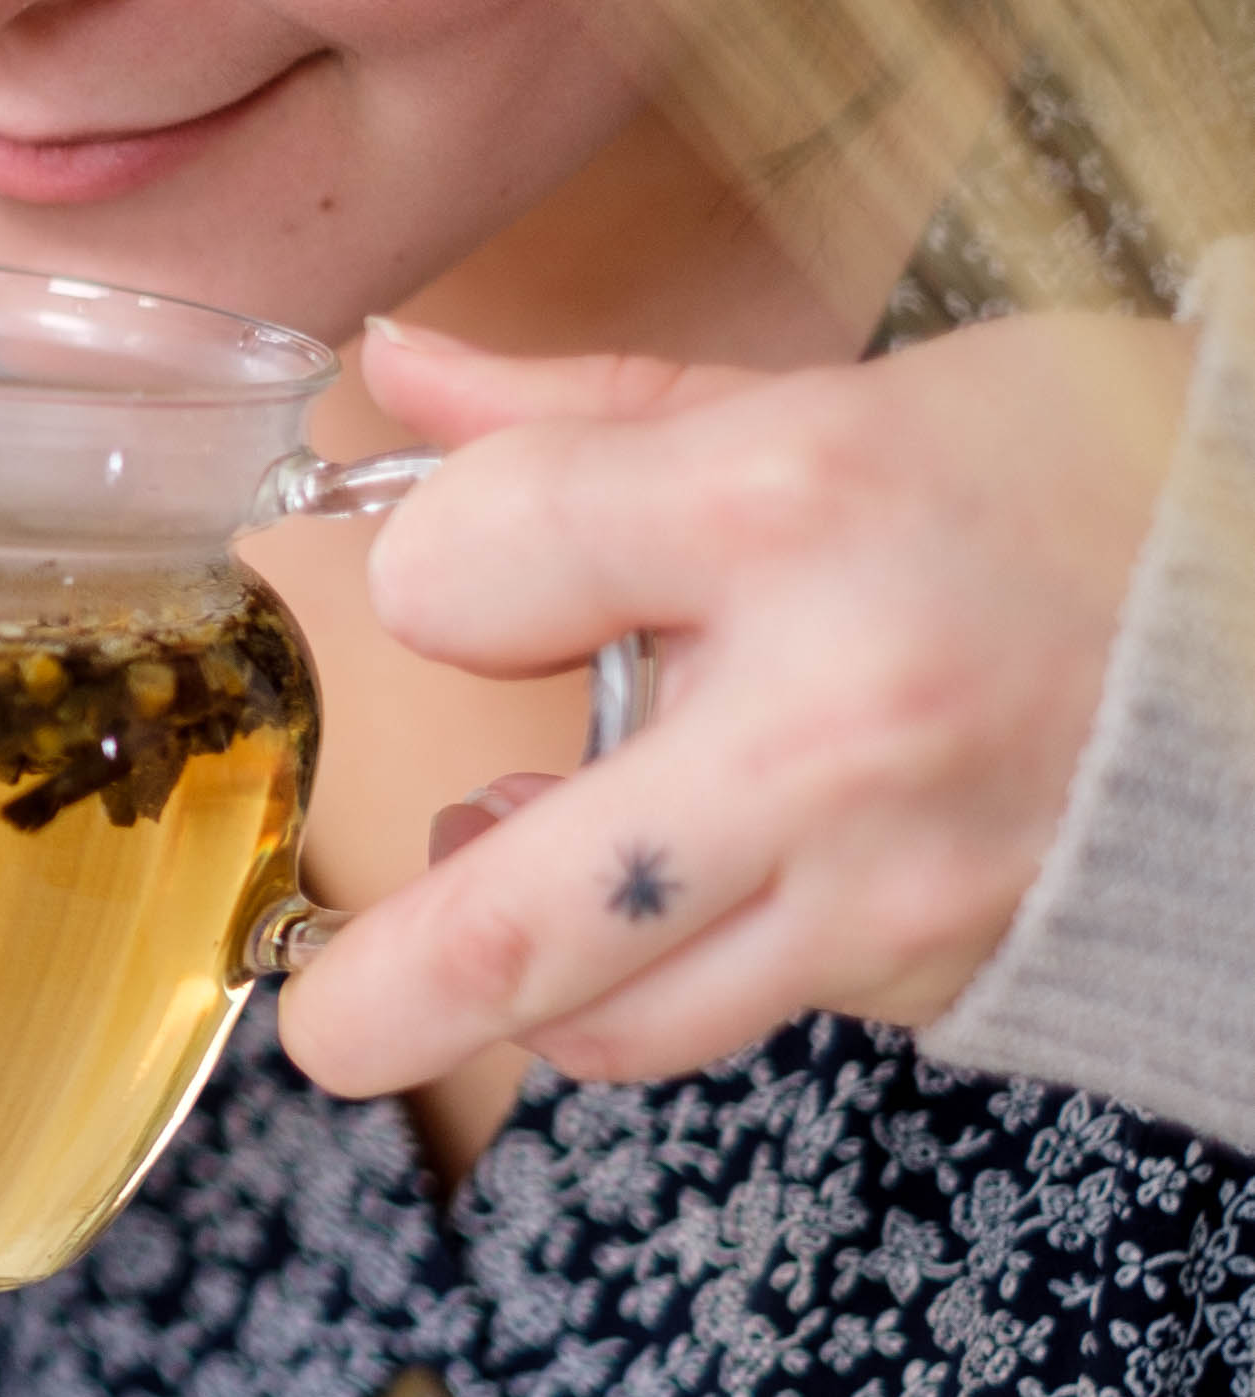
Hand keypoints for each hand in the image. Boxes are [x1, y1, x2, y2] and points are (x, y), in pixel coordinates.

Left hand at [272, 306, 1195, 1096]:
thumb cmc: (1080, 479)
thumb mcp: (834, 399)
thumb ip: (583, 415)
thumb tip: (390, 373)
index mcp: (784, 510)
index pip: (456, 573)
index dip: (431, 574)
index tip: (465, 572)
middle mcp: (831, 715)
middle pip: (526, 923)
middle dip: (384, 997)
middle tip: (315, 1023)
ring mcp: (899, 873)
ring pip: (628, 1015)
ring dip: (529, 990)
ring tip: (501, 890)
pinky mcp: (951, 972)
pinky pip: (758, 1007)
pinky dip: (698, 965)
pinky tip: (709, 877)